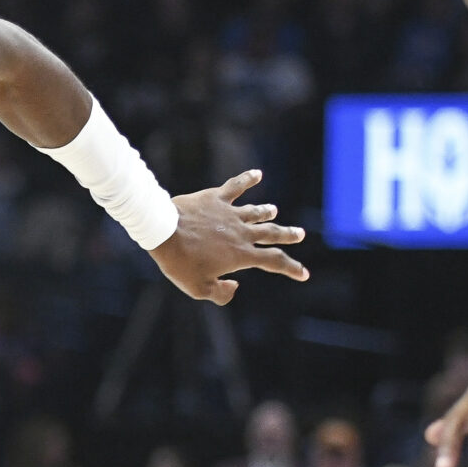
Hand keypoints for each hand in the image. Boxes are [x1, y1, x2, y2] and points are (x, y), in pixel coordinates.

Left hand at [149, 170, 308, 304]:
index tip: (303, 273)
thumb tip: (235, 286)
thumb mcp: (198, 288)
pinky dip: (248, 179)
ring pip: (255, 212)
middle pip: (271, 234)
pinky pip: (236, 186)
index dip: (291, 268)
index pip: (274, 261)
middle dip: (287, 235)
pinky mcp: (216, 198)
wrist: (164, 232)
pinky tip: (257, 173)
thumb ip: (220, 293)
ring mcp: (230, 214)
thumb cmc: (179, 263)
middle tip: (300, 234)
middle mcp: (241, 233)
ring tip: (274, 210)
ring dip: (266, 212)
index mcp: (241, 255)